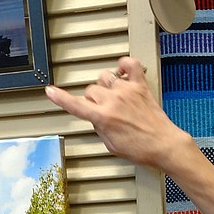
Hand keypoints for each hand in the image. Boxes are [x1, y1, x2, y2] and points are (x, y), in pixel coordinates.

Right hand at [45, 57, 190, 170]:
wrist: (163, 145)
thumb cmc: (141, 149)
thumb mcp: (111, 145)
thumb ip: (99, 127)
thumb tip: (96, 116)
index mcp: (103, 118)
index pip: (76, 105)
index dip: (60, 98)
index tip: (51, 91)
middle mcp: (113, 101)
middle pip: (91, 90)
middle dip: (93, 100)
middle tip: (103, 111)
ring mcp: (127, 90)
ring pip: (105, 76)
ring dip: (105, 85)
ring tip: (113, 96)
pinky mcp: (140, 86)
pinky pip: (130, 64)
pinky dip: (124, 64)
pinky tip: (122, 71)